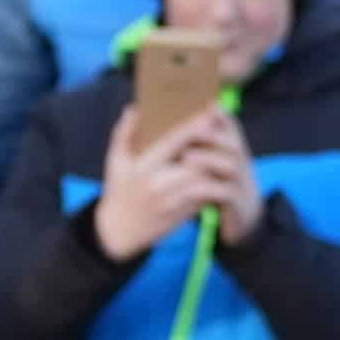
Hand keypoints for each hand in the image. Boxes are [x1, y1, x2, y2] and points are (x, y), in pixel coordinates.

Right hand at [89, 109, 253, 262]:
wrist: (120, 231)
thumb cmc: (119, 190)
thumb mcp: (115, 161)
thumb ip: (124, 133)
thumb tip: (136, 108)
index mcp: (143, 167)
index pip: (173, 142)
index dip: (193, 126)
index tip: (209, 111)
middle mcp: (160, 184)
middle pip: (196, 159)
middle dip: (211, 144)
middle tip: (224, 128)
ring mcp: (175, 201)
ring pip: (205, 177)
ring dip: (215, 163)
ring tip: (225, 147)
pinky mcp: (185, 212)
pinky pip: (207, 193)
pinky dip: (214, 181)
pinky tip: (218, 170)